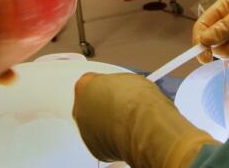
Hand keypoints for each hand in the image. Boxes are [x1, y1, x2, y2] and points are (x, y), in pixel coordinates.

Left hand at [73, 73, 216, 167]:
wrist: (148, 126)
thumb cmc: (143, 101)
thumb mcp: (133, 81)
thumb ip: (121, 85)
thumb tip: (126, 90)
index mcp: (85, 85)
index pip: (92, 84)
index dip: (107, 90)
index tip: (118, 96)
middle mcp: (80, 107)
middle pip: (92, 106)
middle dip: (106, 108)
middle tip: (127, 110)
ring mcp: (86, 129)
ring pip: (98, 124)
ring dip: (110, 125)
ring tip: (132, 125)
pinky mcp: (96, 149)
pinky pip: (104, 141)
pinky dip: (115, 141)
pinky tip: (131, 138)